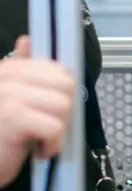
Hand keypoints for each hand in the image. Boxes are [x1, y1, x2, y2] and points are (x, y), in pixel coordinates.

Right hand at [0, 36, 74, 187]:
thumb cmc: (0, 135)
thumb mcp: (12, 99)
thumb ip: (23, 71)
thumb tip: (27, 40)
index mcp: (9, 69)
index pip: (58, 69)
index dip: (63, 93)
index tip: (51, 110)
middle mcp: (8, 77)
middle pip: (66, 84)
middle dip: (65, 110)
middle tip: (47, 126)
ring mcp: (9, 94)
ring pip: (63, 106)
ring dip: (59, 130)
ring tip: (40, 139)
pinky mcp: (13, 116)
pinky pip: (55, 126)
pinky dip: (53, 144)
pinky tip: (38, 150)